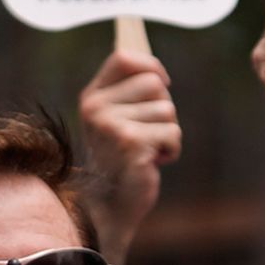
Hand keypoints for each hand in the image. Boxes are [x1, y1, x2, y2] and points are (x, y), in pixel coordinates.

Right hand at [76, 43, 179, 249]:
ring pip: (167, 110)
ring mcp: (112, 126)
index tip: (163, 82)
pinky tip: (153, 162)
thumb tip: (158, 72)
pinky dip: (171, 150)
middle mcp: (97, 109)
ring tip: (149, 150)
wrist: (110, 206)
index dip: (150, 65)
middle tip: (149, 133)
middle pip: (153, 83)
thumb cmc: (120, 160)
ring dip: (168, 133)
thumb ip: (129, 93)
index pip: (123, 58)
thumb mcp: (116, 121)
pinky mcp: (132, 143)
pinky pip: (172, 133)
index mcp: (91, 98)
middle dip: (163, 108)